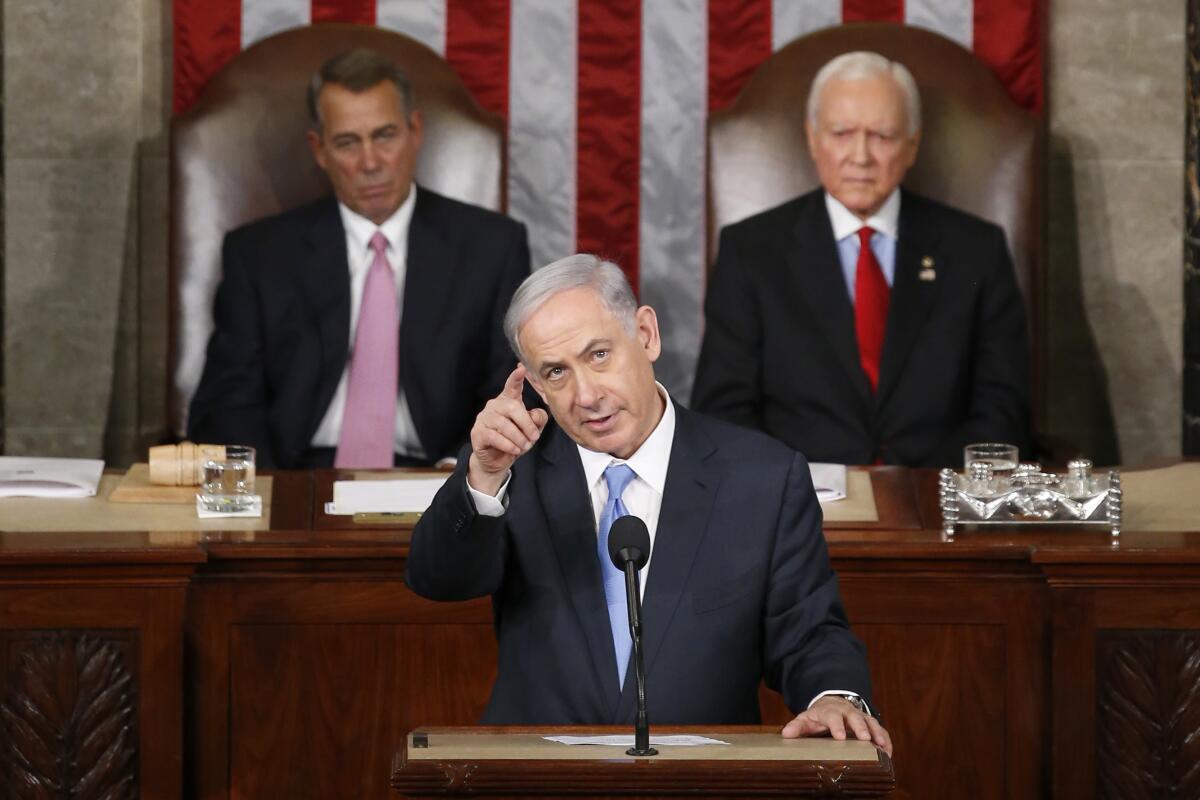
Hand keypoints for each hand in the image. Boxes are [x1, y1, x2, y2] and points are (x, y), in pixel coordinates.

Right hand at [468, 365, 548, 494]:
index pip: (512, 386)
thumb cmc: (516, 440)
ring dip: (518, 437)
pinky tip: (515, 450)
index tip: (521, 368)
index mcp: (508, 401)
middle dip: (526, 423)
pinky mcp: (478, 432)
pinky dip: (507, 444)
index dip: (516, 378)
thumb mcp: (532, 430)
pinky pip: (494, 436)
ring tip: (525, 446)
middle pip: (512, 407)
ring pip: (504, 424)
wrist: (497, 460)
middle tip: (534, 437)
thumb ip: (538, 420)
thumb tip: (534, 415)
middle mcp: (494, 406)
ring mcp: (484, 418)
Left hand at [781, 696, 891, 756]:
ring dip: (877, 733)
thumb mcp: (806, 719)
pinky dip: (885, 740)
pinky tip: (887, 752)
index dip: (836, 726)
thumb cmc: (819, 716)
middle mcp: (848, 712)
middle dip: (860, 728)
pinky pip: (881, 730)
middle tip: (865, 739)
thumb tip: (786, 734)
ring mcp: (861, 716)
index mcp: (830, 711)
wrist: (832, 703)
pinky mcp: (870, 723)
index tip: (839, 737)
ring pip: (871, 722)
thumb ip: (797, 726)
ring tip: (881, 746)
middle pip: (855, 717)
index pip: (833, 716)